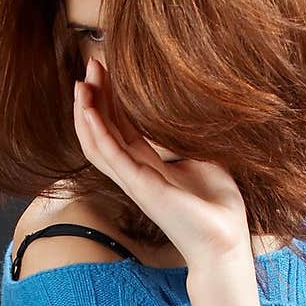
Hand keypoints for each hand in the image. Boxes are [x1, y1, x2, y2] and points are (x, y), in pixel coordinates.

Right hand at [74, 57, 254, 273]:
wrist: (224, 240)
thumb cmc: (217, 206)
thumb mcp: (203, 158)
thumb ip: (187, 138)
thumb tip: (190, 111)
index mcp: (150, 166)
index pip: (121, 128)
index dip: (111, 99)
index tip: (107, 70)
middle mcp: (136, 173)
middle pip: (104, 131)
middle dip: (94, 98)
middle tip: (91, 65)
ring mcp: (135, 181)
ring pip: (97, 144)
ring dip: (86, 113)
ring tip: (81, 82)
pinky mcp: (140, 187)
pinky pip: (110, 156)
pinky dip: (97, 132)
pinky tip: (89, 110)